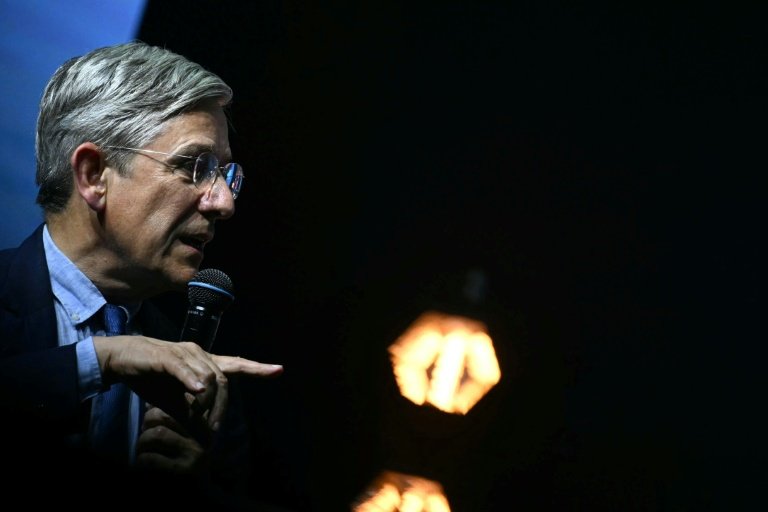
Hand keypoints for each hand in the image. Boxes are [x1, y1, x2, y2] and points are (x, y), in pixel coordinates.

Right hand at [93, 335, 282, 429]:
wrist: (121, 361)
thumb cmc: (151, 377)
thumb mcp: (175, 402)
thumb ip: (193, 414)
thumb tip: (208, 436)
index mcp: (205, 363)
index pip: (236, 364)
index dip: (257, 368)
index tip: (279, 370)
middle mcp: (199, 354)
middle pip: (224, 378)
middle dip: (223, 406)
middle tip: (213, 430)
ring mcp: (184, 353)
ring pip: (207, 375)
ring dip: (206, 401)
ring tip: (198, 420)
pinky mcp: (165, 356)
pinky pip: (183, 368)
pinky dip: (191, 380)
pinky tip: (197, 391)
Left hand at [135, 404, 209, 475]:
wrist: (199, 499)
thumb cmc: (181, 471)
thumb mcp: (182, 444)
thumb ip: (171, 425)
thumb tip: (151, 403)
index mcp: (203, 430)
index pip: (178, 404)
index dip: (156, 409)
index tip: (150, 421)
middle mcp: (202, 440)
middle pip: (162, 415)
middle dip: (145, 425)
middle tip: (144, 441)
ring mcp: (193, 456)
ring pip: (155, 434)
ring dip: (141, 445)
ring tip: (142, 456)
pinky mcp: (182, 473)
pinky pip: (149, 458)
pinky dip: (140, 463)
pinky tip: (144, 469)